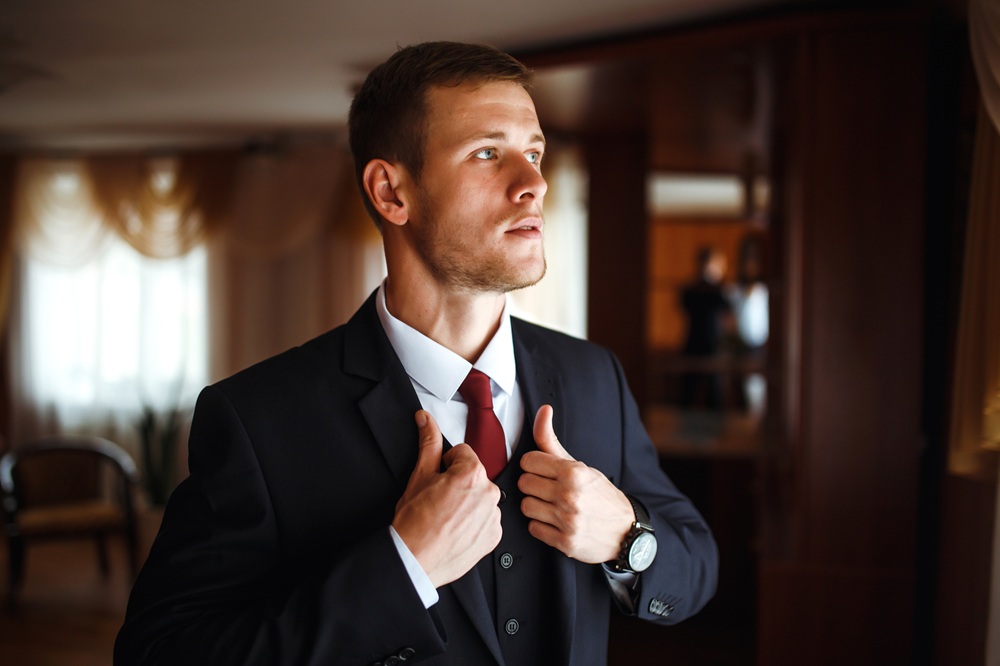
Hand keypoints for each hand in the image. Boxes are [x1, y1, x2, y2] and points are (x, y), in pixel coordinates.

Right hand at [392, 410, 502, 587]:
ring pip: (481, 499)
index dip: (446, 465)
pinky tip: (456, 530)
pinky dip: (474, 524)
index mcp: (472, 474)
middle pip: (474, 476)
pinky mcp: (494, 536)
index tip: (438, 480)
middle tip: (439, 501)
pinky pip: (487, 521)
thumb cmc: (414, 522)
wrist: (413, 560)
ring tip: (447, 518)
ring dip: (468, 504)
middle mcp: (489, 493)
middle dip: (459, 484)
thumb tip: (426, 419)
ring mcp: (493, 517)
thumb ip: (428, 443)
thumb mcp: (419, 476)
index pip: (463, 454)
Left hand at [518, 405, 633, 562]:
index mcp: (573, 472)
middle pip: (524, 483)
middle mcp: (570, 495)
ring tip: (551, 506)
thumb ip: (552, 441)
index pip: (528, 461)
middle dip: (534, 485)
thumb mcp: (579, 465)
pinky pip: (534, 528)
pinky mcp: (565, 542)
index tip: (543, 471)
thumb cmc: (600, 494)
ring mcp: (567, 519)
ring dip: (536, 506)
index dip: (534, 466)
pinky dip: (541, 525)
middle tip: (549, 489)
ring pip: (526, 506)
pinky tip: (555, 521)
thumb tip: (543, 410)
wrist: (626, 530)